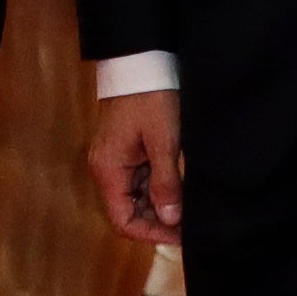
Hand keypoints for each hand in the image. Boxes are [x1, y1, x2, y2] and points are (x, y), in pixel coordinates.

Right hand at [89, 89, 185, 246]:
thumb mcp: (163, 140)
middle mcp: (106, 170)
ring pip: (135, 197)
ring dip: (159, 205)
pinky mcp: (125, 150)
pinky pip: (138, 180)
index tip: (181, 235)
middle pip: (128, 211)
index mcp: (109, 171)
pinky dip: (157, 188)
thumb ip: (165, 182)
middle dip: (158, 221)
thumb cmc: (151, 97)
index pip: (123, 221)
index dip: (152, 233)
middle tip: (189, 223)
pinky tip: (178, 188)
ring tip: (188, 207)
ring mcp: (114, 160)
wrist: (140, 60)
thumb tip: (171, 220)